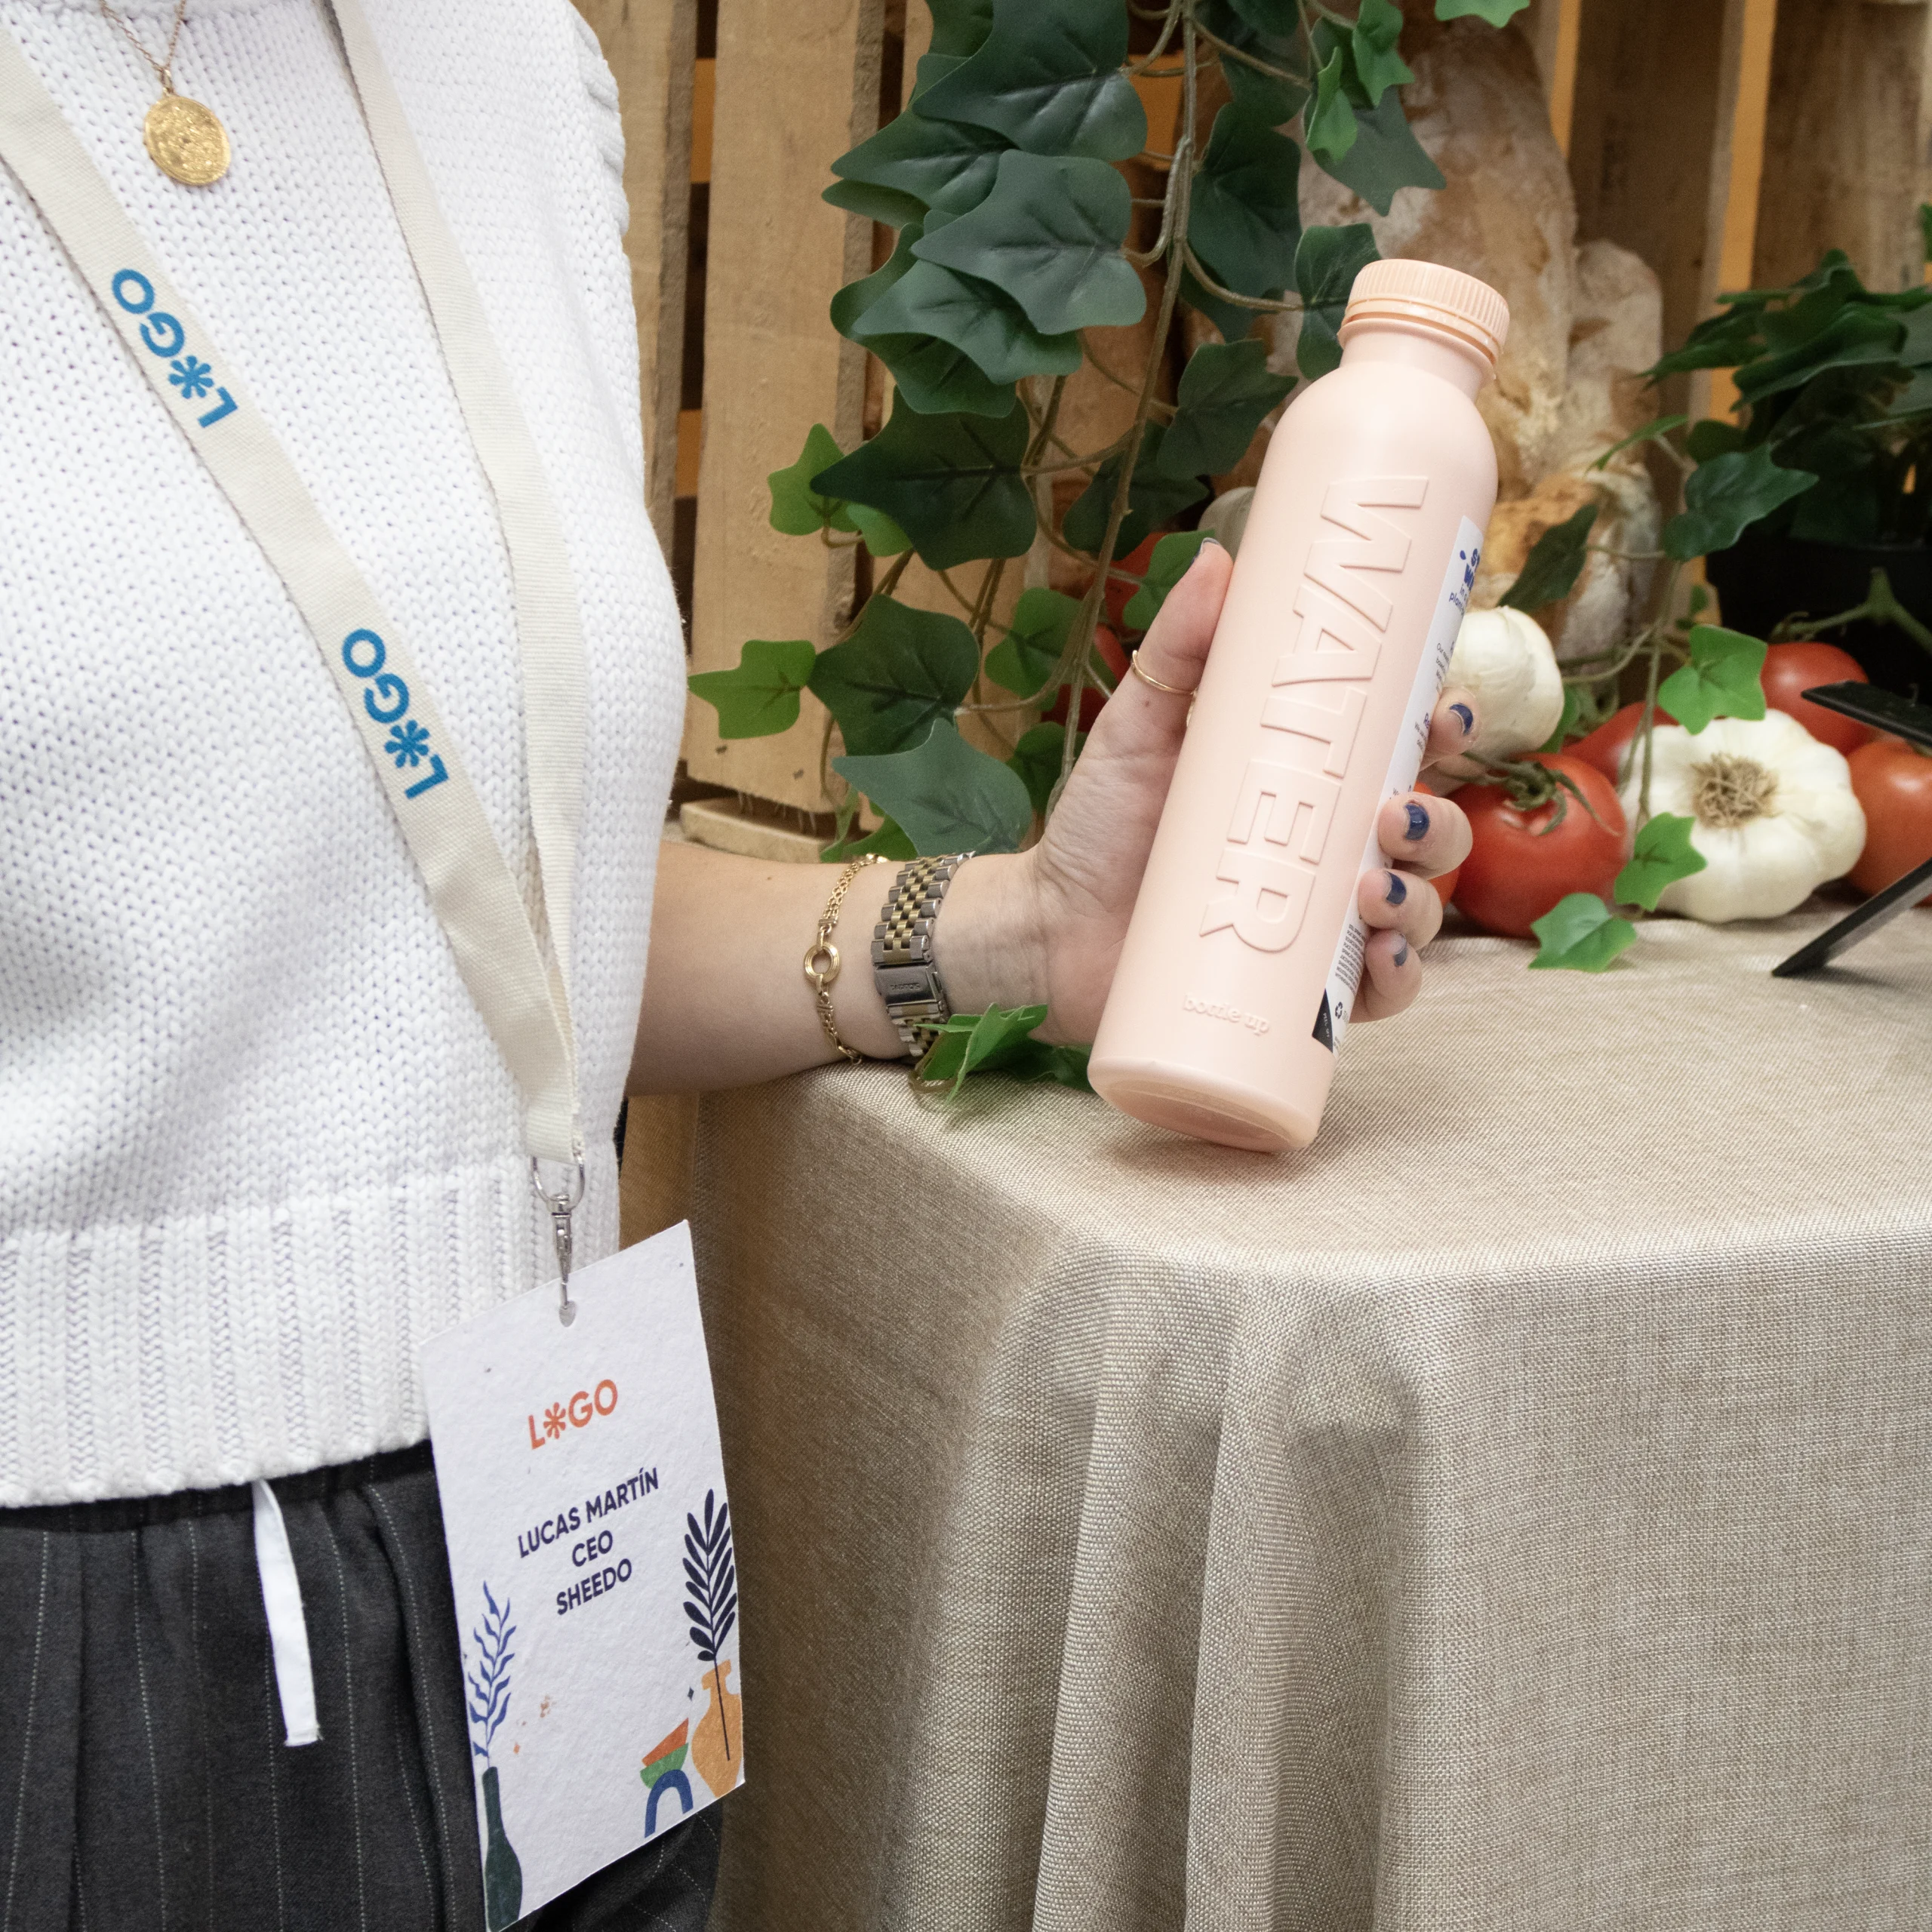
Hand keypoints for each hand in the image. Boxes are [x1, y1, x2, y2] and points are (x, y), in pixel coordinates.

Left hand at [1017, 539, 1475, 1044]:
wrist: (1047, 928)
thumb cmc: (1099, 825)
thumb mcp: (1140, 725)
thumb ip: (1181, 646)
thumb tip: (1220, 556)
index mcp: (1312, 782)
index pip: (1403, 751)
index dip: (1442, 730)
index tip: (1443, 712)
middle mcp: (1330, 853)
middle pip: (1427, 831)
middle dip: (1439, 819)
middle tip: (1397, 811)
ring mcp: (1319, 926)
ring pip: (1416, 908)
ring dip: (1422, 896)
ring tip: (1372, 887)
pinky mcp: (1298, 992)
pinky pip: (1377, 993)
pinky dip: (1397, 978)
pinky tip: (1382, 956)